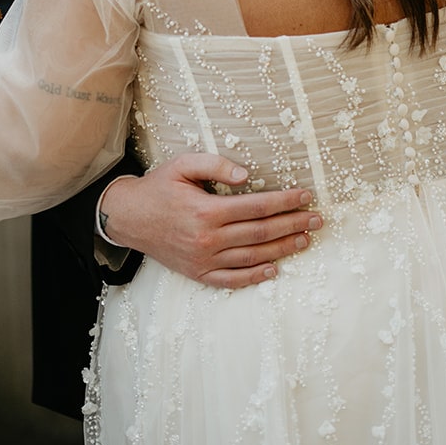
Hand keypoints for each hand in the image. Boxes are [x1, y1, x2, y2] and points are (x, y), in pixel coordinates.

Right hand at [98, 154, 322, 287]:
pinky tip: (273, 270)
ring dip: (282, 250)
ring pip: (252, 257)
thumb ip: (215, 164)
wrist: (128, 217)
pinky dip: (255, 277)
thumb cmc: (159, 187)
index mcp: (207, 210)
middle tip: (317, 219)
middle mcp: (208, 239)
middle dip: (293, 225)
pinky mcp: (198, 274)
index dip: (285, 201)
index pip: (257, 206)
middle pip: (261, 233)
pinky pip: (232, 280)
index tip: (306, 196)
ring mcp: (204, 260)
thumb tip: (246, 175)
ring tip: (304, 240)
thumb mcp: (183, 164)